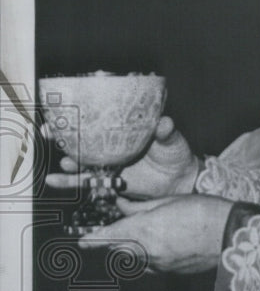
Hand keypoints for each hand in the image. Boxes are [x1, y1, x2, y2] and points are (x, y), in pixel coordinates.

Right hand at [45, 117, 200, 198]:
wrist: (179, 180)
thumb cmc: (176, 154)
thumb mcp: (172, 139)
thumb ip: (166, 132)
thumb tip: (165, 122)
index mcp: (123, 129)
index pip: (98, 118)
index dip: (79, 112)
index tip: (62, 108)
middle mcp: (111, 144)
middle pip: (82, 138)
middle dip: (63, 134)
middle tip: (50, 132)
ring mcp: (108, 163)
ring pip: (81, 161)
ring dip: (68, 161)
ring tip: (63, 162)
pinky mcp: (108, 181)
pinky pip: (86, 181)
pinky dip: (70, 182)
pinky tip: (54, 180)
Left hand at [78, 194, 233, 273]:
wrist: (232, 235)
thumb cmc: (204, 212)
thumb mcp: (168, 202)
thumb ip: (141, 207)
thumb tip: (123, 206)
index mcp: (144, 231)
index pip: (107, 238)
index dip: (91, 240)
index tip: (80, 240)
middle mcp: (148, 253)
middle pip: (118, 252)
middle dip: (113, 243)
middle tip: (110, 234)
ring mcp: (162, 266)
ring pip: (136, 261)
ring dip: (132, 251)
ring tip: (143, 237)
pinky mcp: (174, 273)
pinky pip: (154, 267)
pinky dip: (151, 257)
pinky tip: (164, 244)